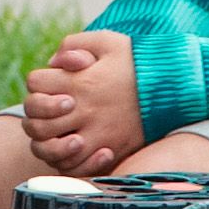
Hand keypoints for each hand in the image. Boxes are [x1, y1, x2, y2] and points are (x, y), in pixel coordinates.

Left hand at [20, 31, 145, 175]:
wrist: (173, 88)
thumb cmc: (138, 62)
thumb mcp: (107, 41)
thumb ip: (74, 44)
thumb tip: (54, 62)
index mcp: (79, 82)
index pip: (36, 83)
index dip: (39, 82)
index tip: (53, 82)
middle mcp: (82, 111)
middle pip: (35, 121)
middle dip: (37, 113)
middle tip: (54, 109)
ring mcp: (94, 135)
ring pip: (49, 150)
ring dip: (46, 141)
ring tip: (60, 132)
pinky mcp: (108, 152)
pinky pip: (73, 167)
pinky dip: (67, 161)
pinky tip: (75, 147)